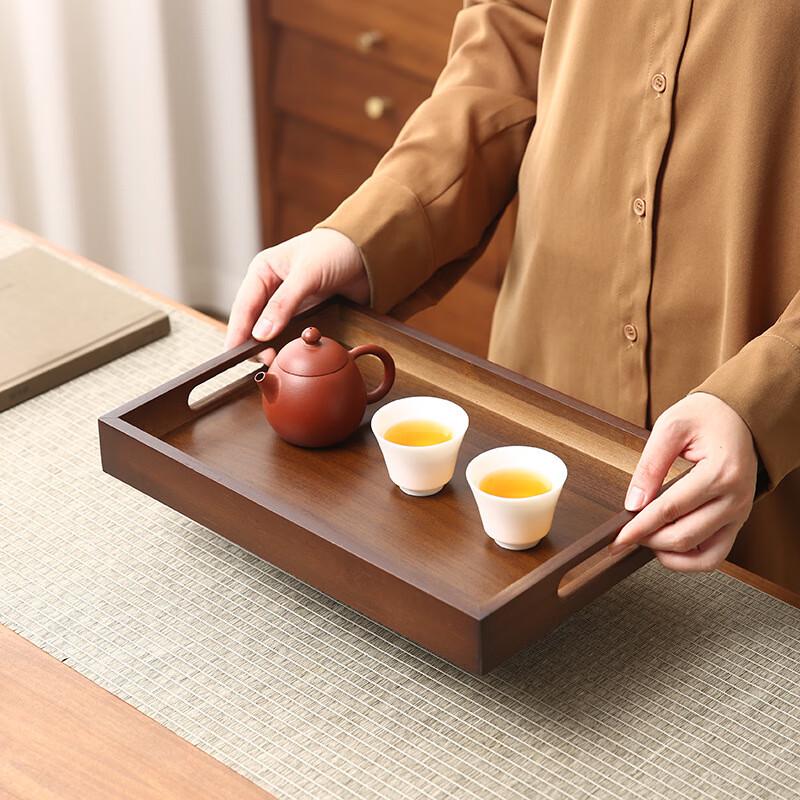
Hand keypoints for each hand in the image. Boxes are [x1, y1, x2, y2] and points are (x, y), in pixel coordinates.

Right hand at [224, 229, 368, 357]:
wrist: (369, 252)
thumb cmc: (335, 250)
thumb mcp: (307, 274)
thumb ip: (283, 304)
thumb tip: (261, 334)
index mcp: (263, 270)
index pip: (243, 306)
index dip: (237, 332)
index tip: (232, 354)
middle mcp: (271, 287)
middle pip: (254, 322)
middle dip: (253, 344)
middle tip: (259, 365)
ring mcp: (288, 302)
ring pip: (271, 330)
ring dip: (271, 347)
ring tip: (271, 364)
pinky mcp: (305, 313)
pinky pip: (291, 333)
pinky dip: (288, 345)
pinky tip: (288, 356)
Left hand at [609, 392, 757, 571]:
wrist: (737, 417)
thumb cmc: (704, 417)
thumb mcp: (670, 429)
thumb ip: (650, 466)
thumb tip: (633, 503)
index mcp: (721, 472)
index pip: (671, 509)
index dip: (640, 526)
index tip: (617, 538)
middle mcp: (736, 499)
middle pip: (685, 537)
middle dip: (649, 540)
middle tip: (626, 535)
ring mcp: (740, 514)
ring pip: (703, 555)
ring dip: (669, 555)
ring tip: (645, 540)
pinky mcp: (738, 522)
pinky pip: (715, 555)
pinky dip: (690, 560)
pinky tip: (666, 548)